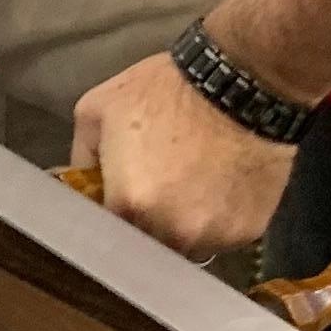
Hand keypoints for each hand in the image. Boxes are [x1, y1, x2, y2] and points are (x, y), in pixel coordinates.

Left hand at [70, 49, 291, 258]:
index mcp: (129, 206)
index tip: (120, 199)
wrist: (241, 83)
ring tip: (194, 187)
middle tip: (159, 189)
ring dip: (186, 227)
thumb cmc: (166, 91)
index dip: (114, 216)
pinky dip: (220, 220)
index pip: (109, 235)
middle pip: (150, 246)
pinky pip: (224, 237)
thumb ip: (82, 156)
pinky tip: (222, 187)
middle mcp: (172, 233)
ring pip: (189, 247)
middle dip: (149, 225)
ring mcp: (213, 237)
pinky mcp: (248, 233)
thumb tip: (83, 184)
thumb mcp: (99, 108)